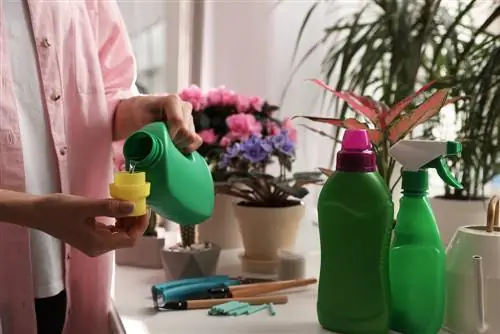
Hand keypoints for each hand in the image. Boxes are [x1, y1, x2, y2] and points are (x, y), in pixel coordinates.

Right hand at [34, 193, 148, 256]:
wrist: (35, 212)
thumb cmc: (58, 209)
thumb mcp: (85, 206)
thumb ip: (110, 207)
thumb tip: (133, 206)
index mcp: (98, 244)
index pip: (130, 239)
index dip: (140, 225)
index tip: (145, 208)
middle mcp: (98, 247)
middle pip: (126, 237)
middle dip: (135, 221)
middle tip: (139, 202)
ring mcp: (94, 243)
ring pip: (119, 233)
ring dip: (127, 219)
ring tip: (129, 202)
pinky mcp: (90, 236)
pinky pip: (111, 230)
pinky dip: (118, 219)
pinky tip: (117, 207)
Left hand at [114, 94, 201, 152]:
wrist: (137, 114)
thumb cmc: (136, 115)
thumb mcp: (140, 120)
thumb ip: (152, 130)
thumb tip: (161, 146)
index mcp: (172, 101)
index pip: (179, 123)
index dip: (170, 137)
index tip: (158, 142)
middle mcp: (184, 107)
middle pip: (187, 133)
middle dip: (174, 142)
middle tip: (160, 143)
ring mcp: (190, 117)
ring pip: (192, 139)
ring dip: (179, 145)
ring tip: (165, 143)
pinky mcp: (192, 128)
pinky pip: (196, 142)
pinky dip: (186, 148)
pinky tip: (174, 147)